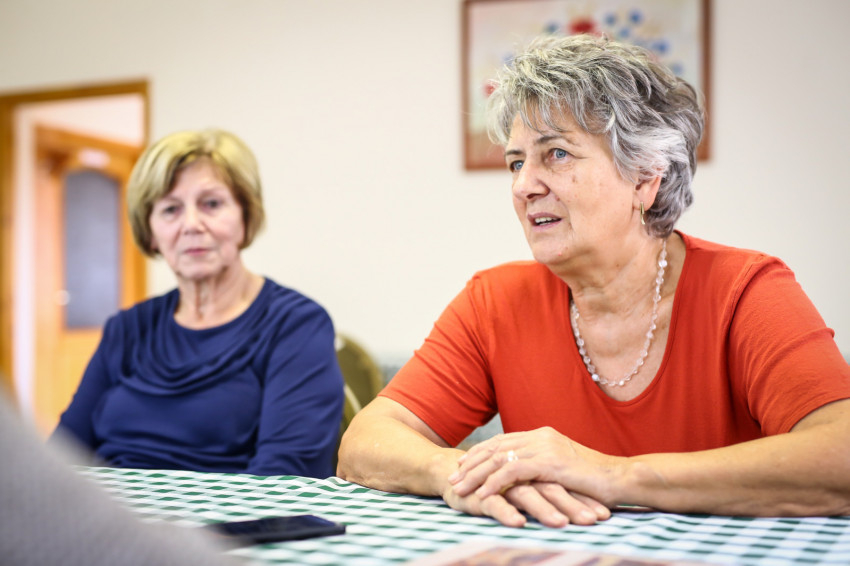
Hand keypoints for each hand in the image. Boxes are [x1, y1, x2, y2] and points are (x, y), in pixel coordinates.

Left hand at [449, 427, 617, 521]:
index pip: (502, 441)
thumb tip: (527, 476)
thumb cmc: (598, 481)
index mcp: (543, 435)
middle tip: (452, 478)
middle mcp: (541, 436)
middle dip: (471, 463)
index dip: (481, 453)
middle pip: (495, 447)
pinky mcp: (550, 463)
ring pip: (498, 459)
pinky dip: (493, 484)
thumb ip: (545, 468)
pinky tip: (481, 496)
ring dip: (475, 475)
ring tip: (459, 488)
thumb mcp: (565, 470)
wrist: (624, 479)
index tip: (463, 466)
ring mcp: (545, 447)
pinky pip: (512, 473)